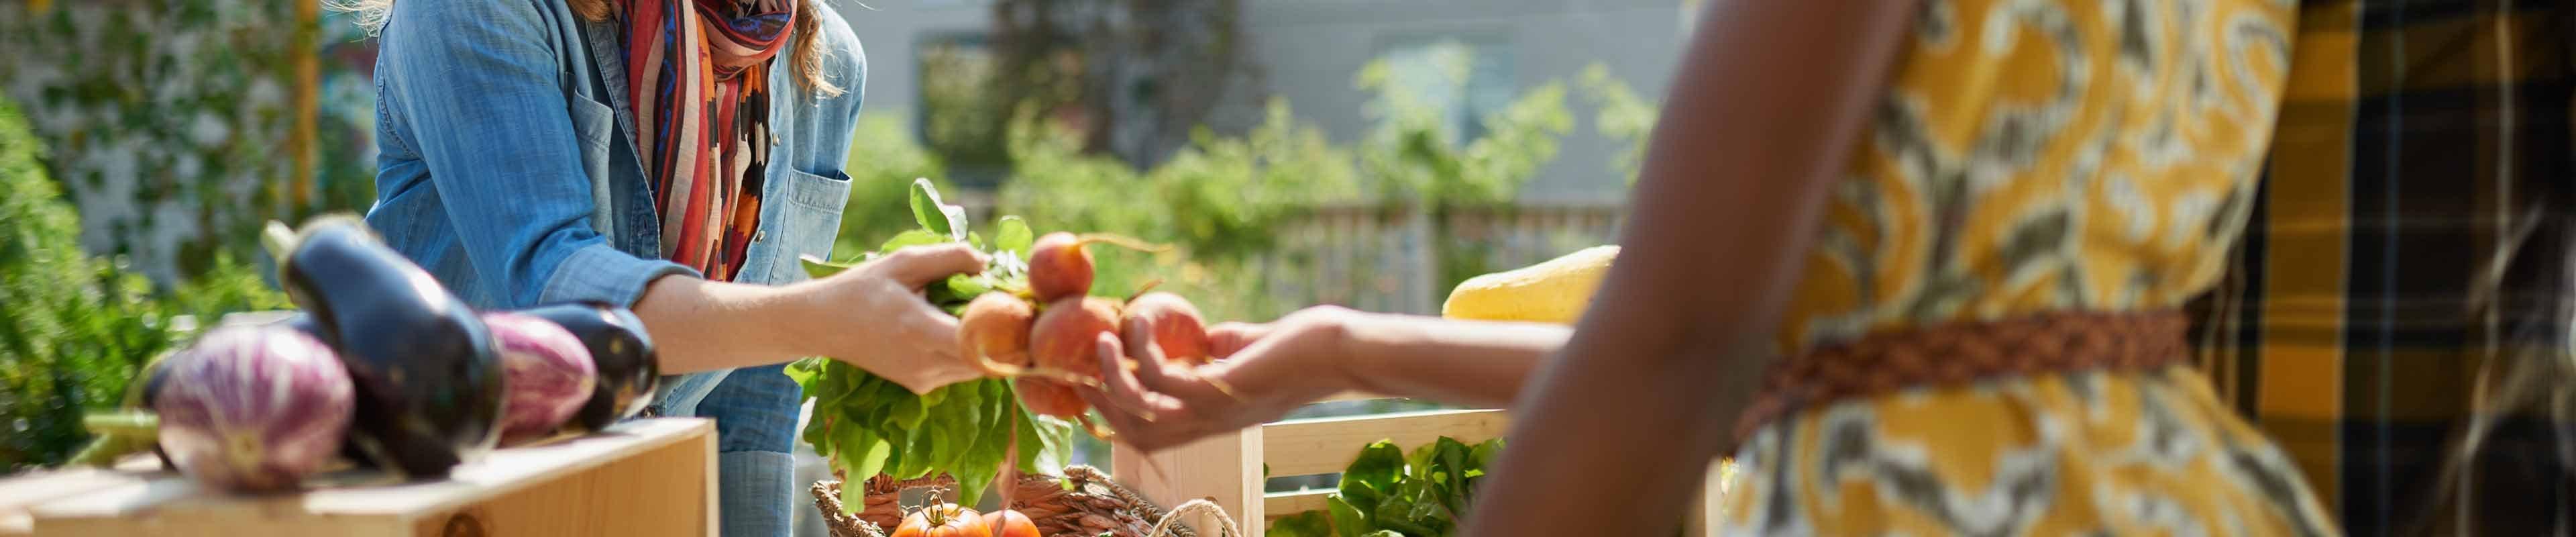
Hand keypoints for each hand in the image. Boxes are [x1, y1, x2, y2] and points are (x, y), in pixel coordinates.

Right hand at [798, 243, 989, 393]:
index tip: (1017, 304)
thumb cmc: (864, 287)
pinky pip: (961, 371)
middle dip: (1004, 333)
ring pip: (979, 368)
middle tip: (1007, 303)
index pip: (980, 343)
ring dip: (987, 343)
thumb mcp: (904, 261)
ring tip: (978, 311)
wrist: (823, 324)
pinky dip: (969, 352)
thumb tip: (989, 263)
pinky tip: (954, 327)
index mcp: (919, 329)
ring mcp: (924, 380)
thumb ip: (950, 258)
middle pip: (989, 358)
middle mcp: (925, 363)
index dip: (1006, 327)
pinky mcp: (921, 386)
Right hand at [1079, 306, 1360, 451]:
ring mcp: (1214, 409)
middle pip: (1136, 434)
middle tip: (1081, 367)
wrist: (1342, 352)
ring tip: (1102, 338)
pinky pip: (1162, 376)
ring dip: (1113, 376)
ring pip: (1141, 410)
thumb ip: (1216, 349)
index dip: (1115, 417)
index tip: (1090, 386)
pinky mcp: (1221, 388)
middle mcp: (1209, 422)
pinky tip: (1139, 322)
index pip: (1152, 435)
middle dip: (1103, 404)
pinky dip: (1142, 349)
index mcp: (1212, 419)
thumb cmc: (1301, 347)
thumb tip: (1194, 336)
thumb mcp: (1246, 350)